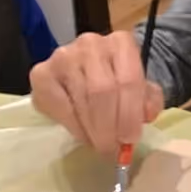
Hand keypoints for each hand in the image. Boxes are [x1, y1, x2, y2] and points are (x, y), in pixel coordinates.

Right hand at [30, 31, 164, 157]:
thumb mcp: (142, 88)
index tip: (129, 140)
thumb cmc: (118, 81)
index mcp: (121, 43)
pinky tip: (82, 134)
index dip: (129, 114)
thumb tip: (146, 115)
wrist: (87, 72)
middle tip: (112, 148)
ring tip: (100, 144)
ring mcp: (62, 56)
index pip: (128, 80)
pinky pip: (58, 105)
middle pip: (103, 90)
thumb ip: (149, 100)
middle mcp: (90, 44)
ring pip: (81, 99)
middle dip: (109, 126)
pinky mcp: (41, 73)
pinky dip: (73, 125)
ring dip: (92, 129)